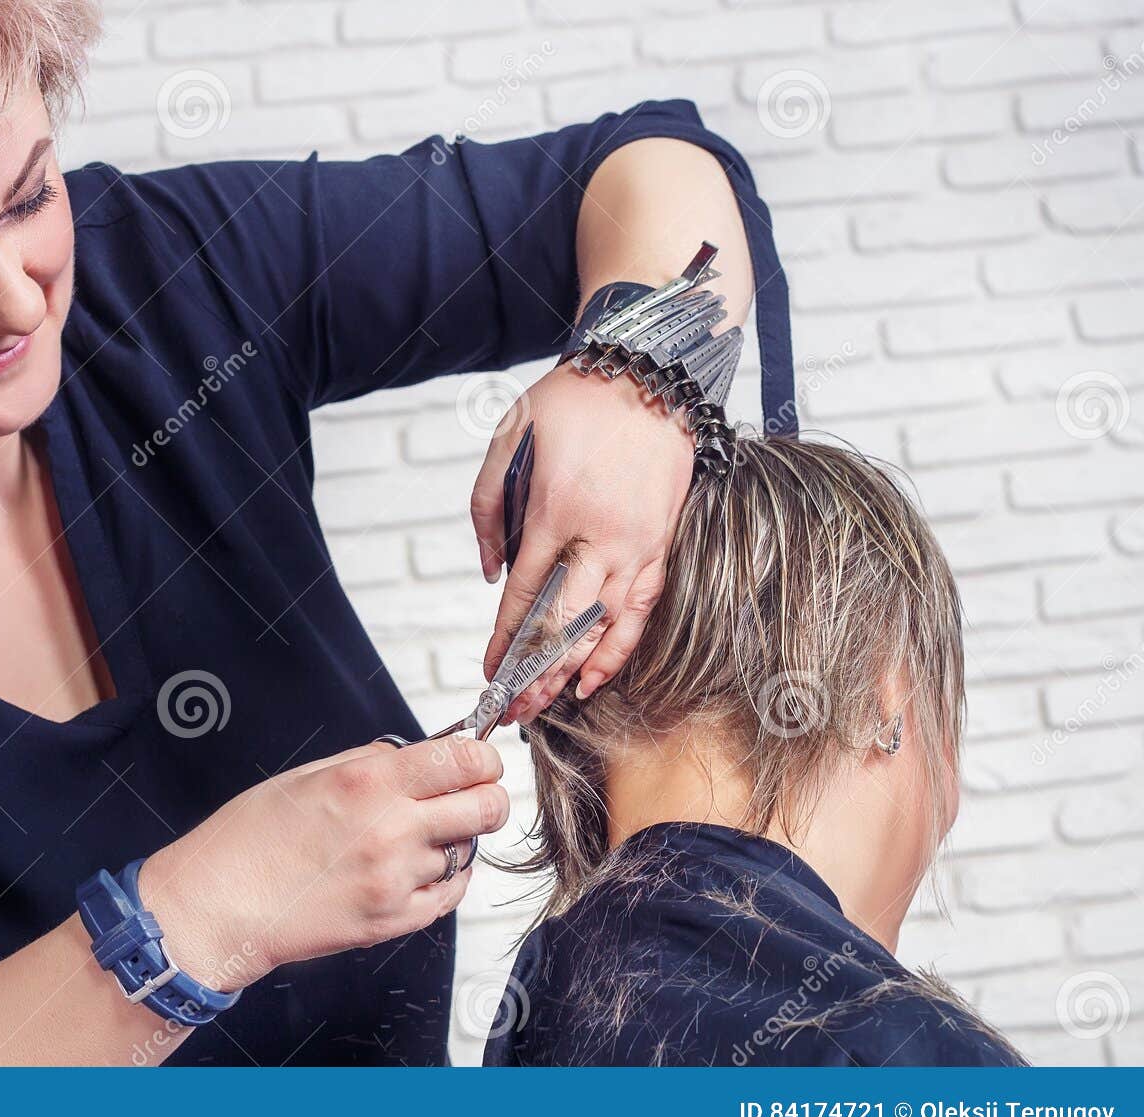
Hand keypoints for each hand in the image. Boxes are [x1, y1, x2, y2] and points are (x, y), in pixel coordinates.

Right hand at [136, 735, 506, 990]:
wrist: (217, 906)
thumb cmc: (249, 838)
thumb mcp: (309, 776)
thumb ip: (373, 762)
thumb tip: (421, 756)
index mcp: (368, 782)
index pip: (466, 760)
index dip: (482, 759)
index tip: (478, 762)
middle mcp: (392, 829)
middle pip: (487, 807)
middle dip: (485, 797)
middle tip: (468, 798)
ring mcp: (396, 880)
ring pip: (466, 851)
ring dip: (451, 841)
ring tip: (412, 839)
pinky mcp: (393, 921)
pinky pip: (449, 895)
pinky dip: (442, 879)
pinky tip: (413, 869)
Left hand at [471, 362, 693, 720]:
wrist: (649, 373)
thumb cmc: (573, 402)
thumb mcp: (508, 436)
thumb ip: (488, 506)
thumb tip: (492, 572)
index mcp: (556, 509)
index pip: (525, 594)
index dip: (504, 639)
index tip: (488, 671)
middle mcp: (601, 536)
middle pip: (564, 623)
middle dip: (534, 673)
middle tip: (510, 708)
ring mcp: (638, 544)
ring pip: (604, 626)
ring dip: (571, 672)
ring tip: (544, 706)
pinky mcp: (664, 544)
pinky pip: (641, 610)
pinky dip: (619, 649)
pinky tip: (595, 678)